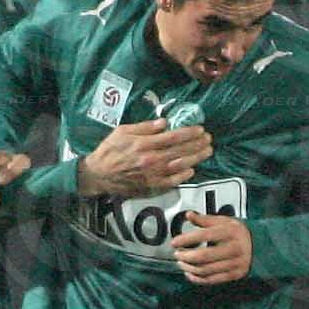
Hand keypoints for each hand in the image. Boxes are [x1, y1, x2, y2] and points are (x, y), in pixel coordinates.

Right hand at [77, 119, 212, 196]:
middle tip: (209, 139)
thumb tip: (164, 123)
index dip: (189, 133)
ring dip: (196, 158)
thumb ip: (144, 127)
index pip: (173, 137)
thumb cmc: (110, 150)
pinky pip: (172, 182)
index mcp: (144, 144)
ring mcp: (153, 174)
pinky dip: (183, 176)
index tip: (200, 129)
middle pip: (180, 151)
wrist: (99, 174)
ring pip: (180, 165)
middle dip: (197, 144)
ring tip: (207, 152)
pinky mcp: (152, 186)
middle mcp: (151, 159)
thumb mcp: (122, 131)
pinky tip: (192, 170)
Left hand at [172, 214, 252, 284]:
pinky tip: (190, 273)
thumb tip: (189, 215)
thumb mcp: (224, 221)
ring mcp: (235, 263)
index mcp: (230, 232)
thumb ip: (205, 220)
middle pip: (203, 256)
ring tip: (181, 263)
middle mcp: (233, 248)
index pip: (203, 236)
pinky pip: (211, 279)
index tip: (174, 242)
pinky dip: (197, 278)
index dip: (186, 240)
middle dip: (185, 256)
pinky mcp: (234, 275)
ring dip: (189, 268)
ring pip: (205, 270)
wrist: (260, 246)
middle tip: (177, 254)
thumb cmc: (238, 233)